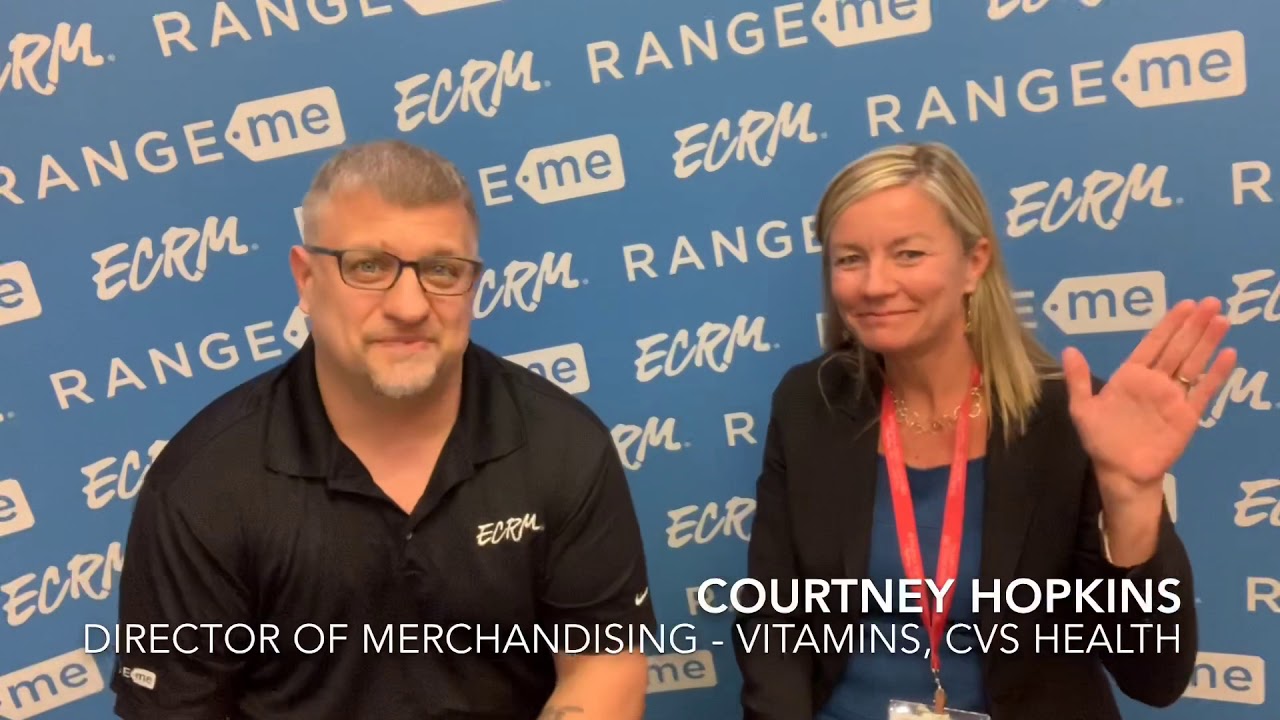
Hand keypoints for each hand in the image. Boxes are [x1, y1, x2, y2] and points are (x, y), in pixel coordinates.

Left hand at [1062, 297, 1236, 503]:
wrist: (1120, 473)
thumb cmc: (1101, 441)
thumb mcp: (1083, 409)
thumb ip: (1078, 380)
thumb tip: (1069, 350)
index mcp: (1131, 376)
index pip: (1153, 343)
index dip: (1169, 323)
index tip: (1186, 304)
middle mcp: (1156, 382)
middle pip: (1178, 348)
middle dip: (1194, 325)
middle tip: (1212, 302)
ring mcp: (1173, 397)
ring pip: (1194, 363)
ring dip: (1207, 342)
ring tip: (1222, 319)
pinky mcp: (1188, 415)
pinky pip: (1204, 391)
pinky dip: (1216, 374)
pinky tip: (1228, 354)